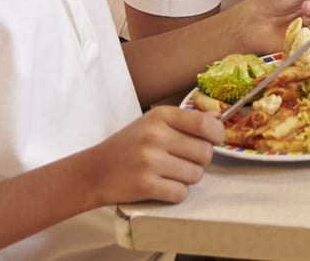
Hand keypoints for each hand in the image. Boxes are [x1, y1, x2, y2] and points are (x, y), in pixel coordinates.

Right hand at [82, 106, 222, 205]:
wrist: (92, 172)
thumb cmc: (127, 147)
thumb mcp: (152, 124)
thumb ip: (186, 120)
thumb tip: (218, 117)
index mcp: (160, 116)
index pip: (206, 124)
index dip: (217, 135)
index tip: (213, 141)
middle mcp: (155, 136)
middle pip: (205, 152)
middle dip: (200, 161)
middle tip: (183, 161)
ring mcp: (148, 160)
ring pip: (196, 175)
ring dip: (188, 179)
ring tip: (170, 174)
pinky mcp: (144, 184)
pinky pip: (180, 193)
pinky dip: (176, 193)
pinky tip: (162, 186)